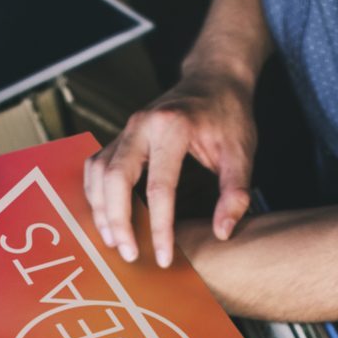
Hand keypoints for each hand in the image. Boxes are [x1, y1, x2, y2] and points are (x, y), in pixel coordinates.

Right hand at [83, 67, 256, 268]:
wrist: (213, 79)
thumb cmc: (228, 116)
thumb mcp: (242, 152)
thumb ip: (235, 193)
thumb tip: (222, 232)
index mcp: (172, 128)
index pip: (160, 188)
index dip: (160, 228)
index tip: (165, 258)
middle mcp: (141, 125)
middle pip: (115, 178)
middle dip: (119, 221)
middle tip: (128, 255)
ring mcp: (126, 128)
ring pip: (98, 172)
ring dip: (101, 210)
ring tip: (113, 242)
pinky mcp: (120, 135)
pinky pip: (96, 166)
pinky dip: (95, 194)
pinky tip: (106, 218)